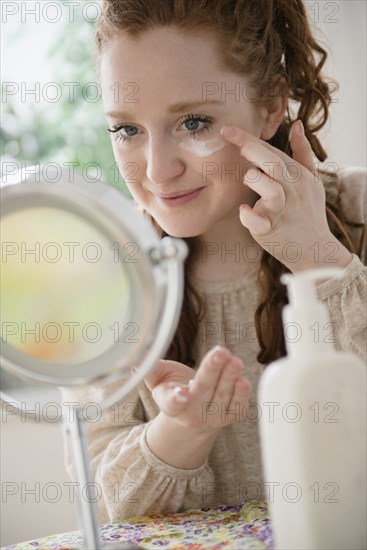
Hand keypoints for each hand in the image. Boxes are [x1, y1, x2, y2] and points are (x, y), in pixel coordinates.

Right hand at [144, 346, 251, 432]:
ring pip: (223, 396)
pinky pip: (238, 407)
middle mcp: (192, 414)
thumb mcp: (159, 380)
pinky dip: (242, 395)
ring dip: (230, 377)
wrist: (191, 417)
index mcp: (171, 406)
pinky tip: (243, 379)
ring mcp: (213, 417)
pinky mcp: (231, 417)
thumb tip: (140, 356)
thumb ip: (150, 368)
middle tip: (221, 352)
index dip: (177, 399)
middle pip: (203, 391)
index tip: (182, 394)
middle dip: (213, 370)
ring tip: (235, 360)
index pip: (172, 404)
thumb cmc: (173, 391)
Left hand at [221, 121, 351, 271]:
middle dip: (249, 147)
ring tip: (248, 180)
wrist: (314, 248)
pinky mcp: (269, 230)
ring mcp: (281, 211)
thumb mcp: (311, 180)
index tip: (227, 129)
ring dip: (254, 180)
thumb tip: (297, 125)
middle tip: (228, 137)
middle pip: (273, 163)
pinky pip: (256, 220)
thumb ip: (302, 153)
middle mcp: (292, 191)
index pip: (272, 152)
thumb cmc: (308, 211)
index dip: (249, 139)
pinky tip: (245, 211)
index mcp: (298, 176)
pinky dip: (247, 215)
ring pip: (269, 189)